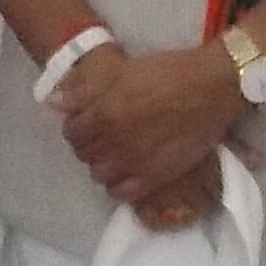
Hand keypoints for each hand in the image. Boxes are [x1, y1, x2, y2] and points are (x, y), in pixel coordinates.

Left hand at [61, 43, 243, 221]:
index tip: (90, 121)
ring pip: (99, 175)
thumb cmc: (168, 72)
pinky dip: (119, 185)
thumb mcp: (122, 72)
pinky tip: (129, 171)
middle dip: (89, 145)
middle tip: (105, 136)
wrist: (212, 87)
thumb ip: (85, 90)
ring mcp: (132, 164)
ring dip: (103, 164)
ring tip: (118, 154)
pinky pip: (121, 193)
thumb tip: (54, 102)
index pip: (71, 132)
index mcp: (102, 114)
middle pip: (84, 154)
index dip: (78, 126)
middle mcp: (112, 143)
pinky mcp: (153, 178)